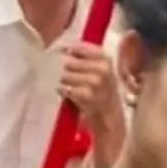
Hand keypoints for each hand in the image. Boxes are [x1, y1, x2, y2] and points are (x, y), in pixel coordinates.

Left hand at [59, 42, 124, 163]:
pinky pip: (67, 88)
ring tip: (62, 83)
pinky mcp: (88, 95)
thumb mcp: (100, 73)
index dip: (66, 50)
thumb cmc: (103, 94)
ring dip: (61, 79)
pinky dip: (63, 90)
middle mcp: (103, 68)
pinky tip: (64, 92)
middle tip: (55, 72)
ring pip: (67, 74)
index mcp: (106, 58)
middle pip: (70, 60)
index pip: (80, 46)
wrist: (111, 121)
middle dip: (61, 67)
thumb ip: (84, 59)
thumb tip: (62, 49)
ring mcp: (97, 82)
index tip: (59, 53)